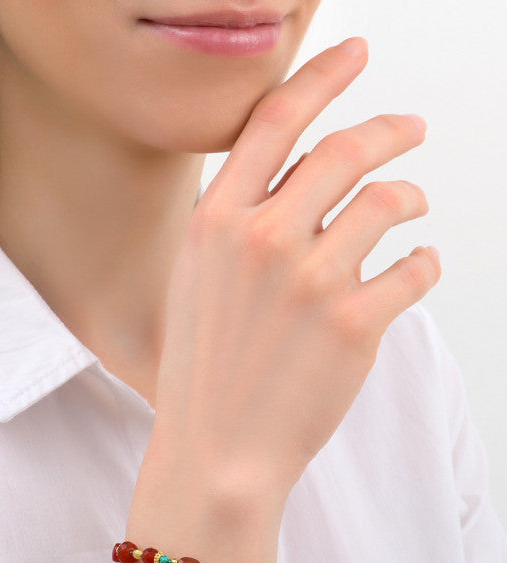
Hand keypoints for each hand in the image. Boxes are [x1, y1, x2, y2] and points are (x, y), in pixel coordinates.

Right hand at [149, 37, 439, 494]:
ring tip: (414, 207)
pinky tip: (416, 266)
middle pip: (345, 148)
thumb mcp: (197, 282)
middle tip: (412, 128)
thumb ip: (240, 223)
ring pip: (389, 201)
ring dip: (411, 198)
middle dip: (390, 128)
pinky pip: (415, 268)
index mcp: (214, 223)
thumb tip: (302, 178)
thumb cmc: (203, 368)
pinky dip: (424, 262)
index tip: (355, 53)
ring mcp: (311, 281)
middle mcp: (261, 240)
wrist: (216, 451)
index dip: (320, 75)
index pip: (273, 120)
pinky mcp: (354, 324)